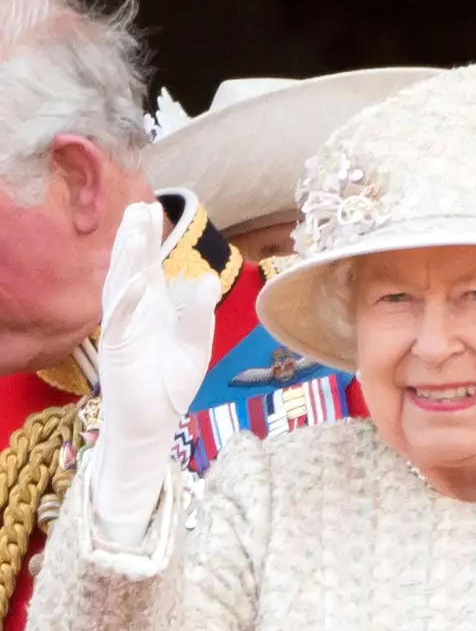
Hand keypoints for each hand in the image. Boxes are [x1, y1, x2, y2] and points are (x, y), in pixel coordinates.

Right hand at [99, 201, 218, 435]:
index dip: (148, 238)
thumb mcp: (195, 346)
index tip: (149, 207)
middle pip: (131, 268)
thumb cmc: (171, 386)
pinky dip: (126, 301)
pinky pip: (118, 320)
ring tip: (134, 232)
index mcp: (152, 308)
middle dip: (134, 239)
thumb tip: (206, 278)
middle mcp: (133, 312)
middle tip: (137, 207)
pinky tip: (136, 281)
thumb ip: (200, 314)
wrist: (154, 424)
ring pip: (119, 286)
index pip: (148, 265)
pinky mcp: (114, 349)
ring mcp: (121, 328)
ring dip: (127, 260)